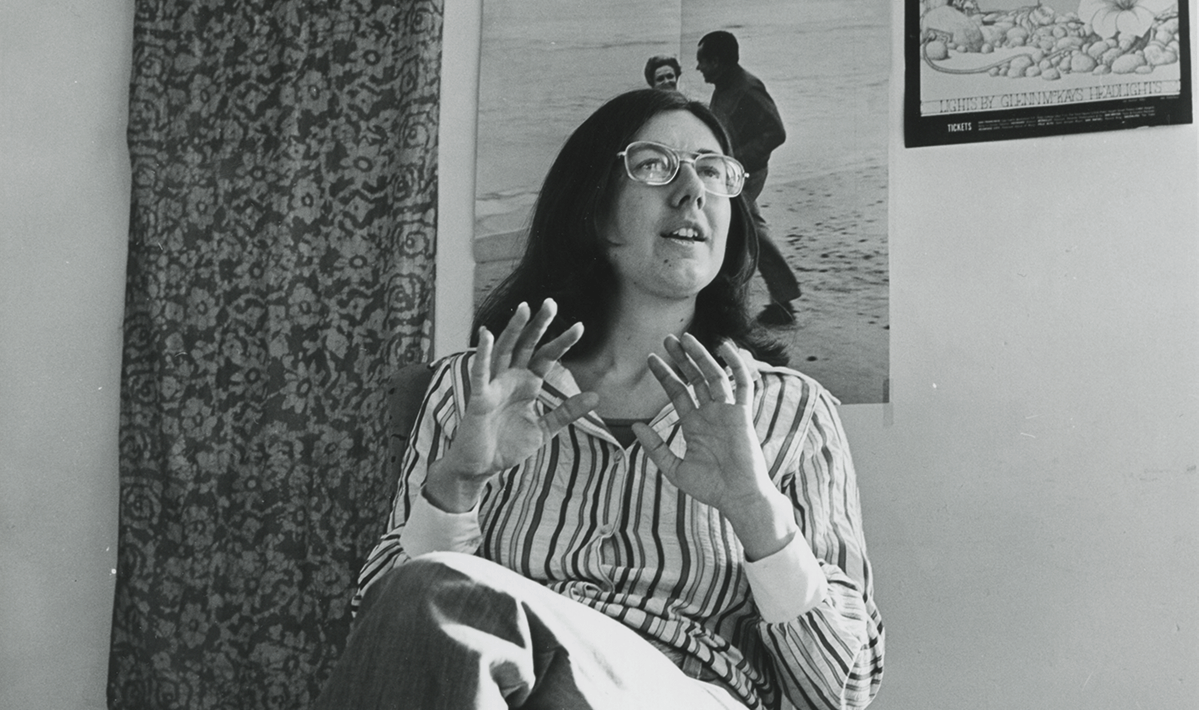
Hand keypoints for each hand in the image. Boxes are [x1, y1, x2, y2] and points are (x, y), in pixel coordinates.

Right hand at [425, 299, 598, 511]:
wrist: (481, 467)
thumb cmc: (507, 446)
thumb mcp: (544, 429)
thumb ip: (566, 412)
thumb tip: (595, 397)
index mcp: (527, 384)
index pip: (546, 356)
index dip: (561, 342)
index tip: (580, 326)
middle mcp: (510, 379)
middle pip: (525, 345)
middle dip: (537, 324)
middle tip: (551, 302)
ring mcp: (494, 385)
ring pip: (504, 351)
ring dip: (513, 330)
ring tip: (524, 308)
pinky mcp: (479, 397)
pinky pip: (481, 373)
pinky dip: (483, 354)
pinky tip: (488, 335)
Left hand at [634, 334, 795, 558]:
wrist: (738, 498)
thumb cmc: (710, 488)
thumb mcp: (674, 468)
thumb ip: (655, 447)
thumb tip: (635, 426)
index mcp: (695, 425)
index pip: (678, 392)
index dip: (664, 375)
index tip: (650, 358)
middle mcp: (711, 414)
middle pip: (694, 378)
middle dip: (682, 358)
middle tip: (667, 338)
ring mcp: (727, 412)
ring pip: (714, 376)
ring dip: (701, 356)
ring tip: (686, 338)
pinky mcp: (743, 414)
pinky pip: (743, 384)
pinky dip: (736, 364)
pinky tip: (725, 347)